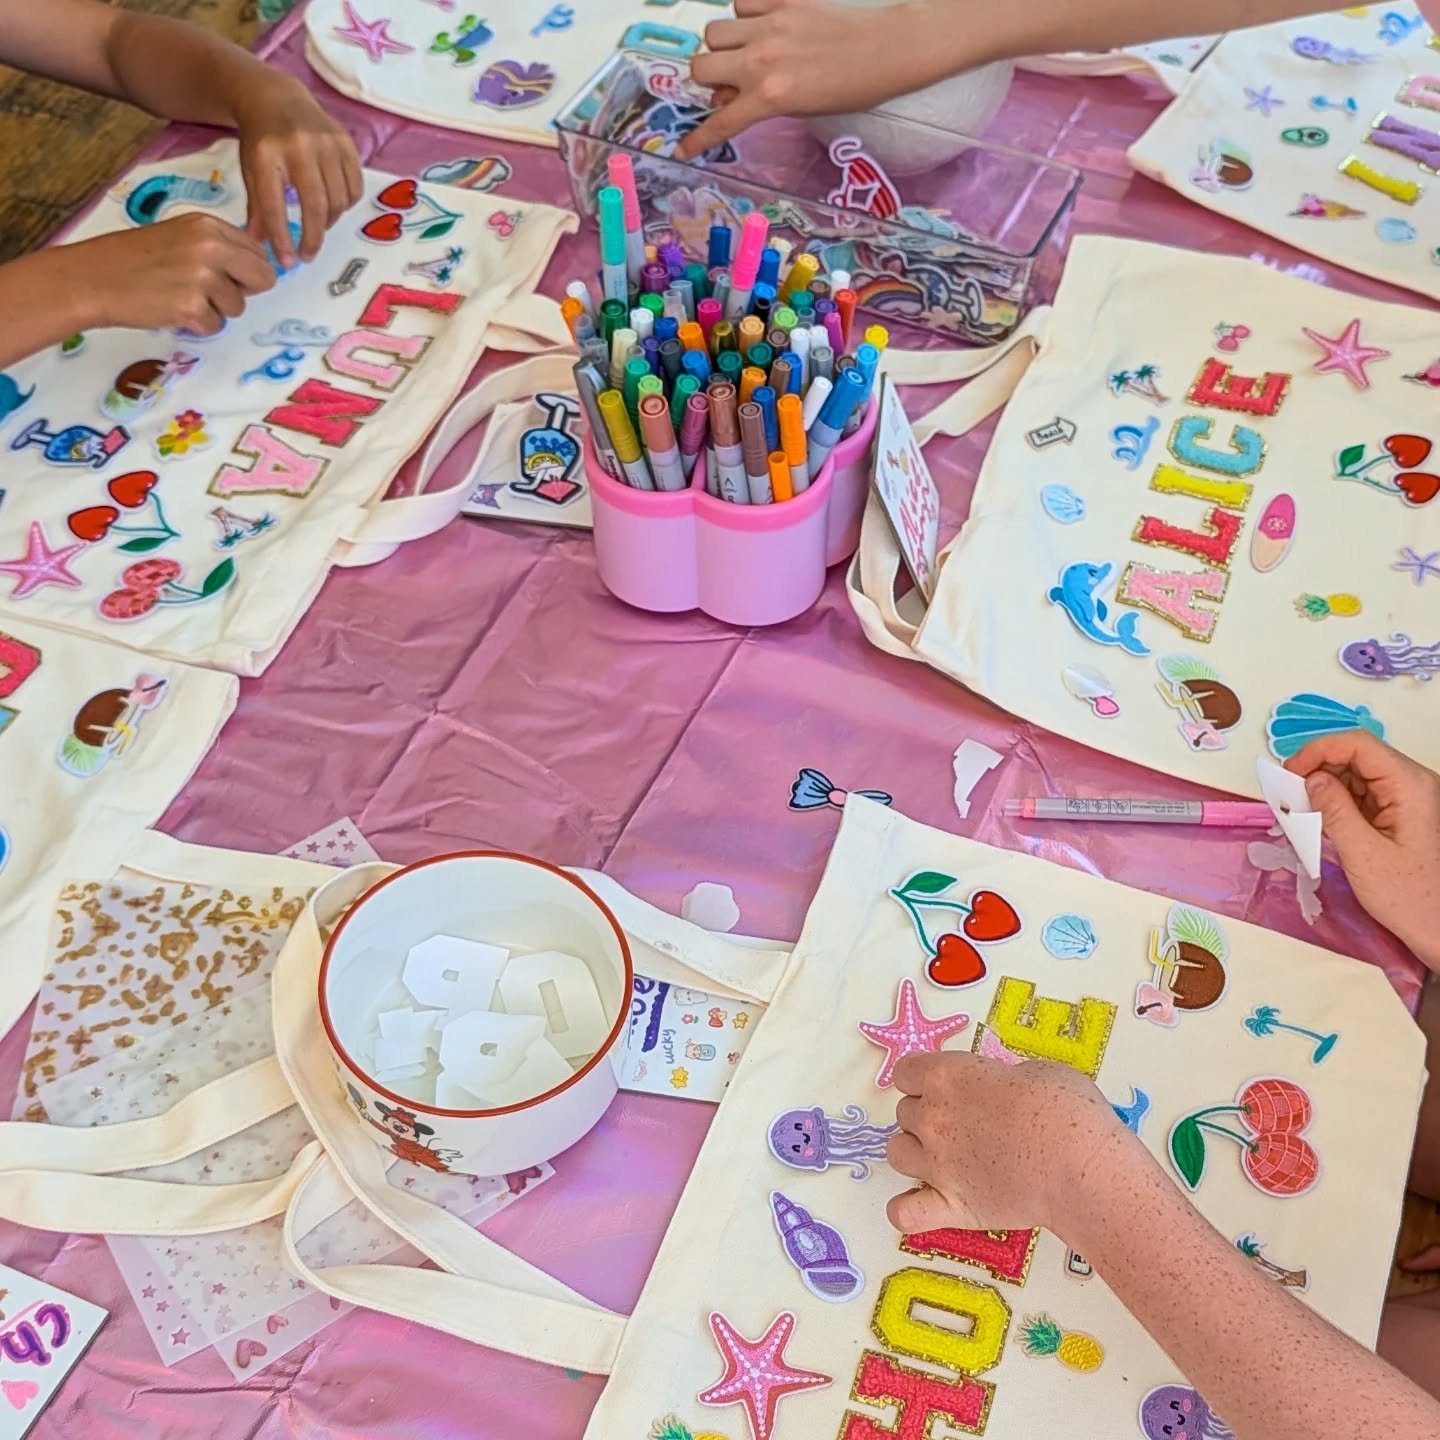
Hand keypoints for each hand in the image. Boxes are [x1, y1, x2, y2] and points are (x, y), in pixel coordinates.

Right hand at [61, 214, 274, 334]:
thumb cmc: (133, 259)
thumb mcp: (179, 236)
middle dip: (243, 290)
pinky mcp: (192, 308)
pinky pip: (215, 326)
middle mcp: (210, 247)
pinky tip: (171, 309)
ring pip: (238, 307)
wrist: (92, 278)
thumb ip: (217, 248)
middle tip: (211, 291)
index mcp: (208, 226)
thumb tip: (252, 271)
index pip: (258, 252)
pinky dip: (197, 325)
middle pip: (263, 278)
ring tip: (179, 295)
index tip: (226, 275)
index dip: (245, 270)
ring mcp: (202, 278)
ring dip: (214, 310)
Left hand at [233, 72, 362, 266]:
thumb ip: (258, 208)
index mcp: (266, 154)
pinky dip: (346, 203)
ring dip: (329, 220)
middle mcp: (298, 146)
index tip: (287, 261)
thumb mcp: (251, 170)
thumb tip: (262, 246)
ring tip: (318, 222)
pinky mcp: (345, 142)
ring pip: (339, 200)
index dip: (282, 239)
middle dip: (313, 237)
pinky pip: (355, 186)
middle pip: (315, 206)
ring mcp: (326, 142)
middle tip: (308, 254)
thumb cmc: (261, 140)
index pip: (275, 206)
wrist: (275, 98)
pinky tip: (333, 203)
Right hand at [679, 0, 953, 159]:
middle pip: (701, 66)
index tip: (683, 149)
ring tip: (744, 53)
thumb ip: (760, 102)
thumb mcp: (801, 109)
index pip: (719, 122)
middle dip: (708, 80)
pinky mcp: (782, 0)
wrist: (886, 50)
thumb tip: (730, 94)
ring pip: (714, 33)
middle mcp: (762, 60)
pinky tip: (761, 26)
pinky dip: (744, 15)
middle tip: (727, 85)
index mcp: (770, 97)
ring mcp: (769, 26)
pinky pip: (740, 3)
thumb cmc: (851, 89)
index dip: (697, 139)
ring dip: (722, 46)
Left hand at [885, 1050, 1130, 1234]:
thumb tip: (998, 1089)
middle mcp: (931, 1118)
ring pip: (897, 1153)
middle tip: (963, 1124)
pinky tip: (925, 1203)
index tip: (946, 1087)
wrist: (1081, 1165)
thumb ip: (999, 1078)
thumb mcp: (1034, 1071)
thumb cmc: (1065, 1109)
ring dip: (915, 1153)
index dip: (924, 1078)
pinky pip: (903, 1213)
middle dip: (927, 1114)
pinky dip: (907, 1210)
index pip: (906, 1071)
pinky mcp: (950, 1207)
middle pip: (905, 1112)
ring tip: (945, 1158)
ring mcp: (936, 1165)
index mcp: (947, 1076)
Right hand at [1286, 732, 1439, 972]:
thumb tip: (1310, 780)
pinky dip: (1338, 803)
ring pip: (1357, 775)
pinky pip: (1363, 795)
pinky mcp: (1401, 814)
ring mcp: (1408, 799)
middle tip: (1290, 796)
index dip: (1318, 751)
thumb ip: (1333, 810)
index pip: (1358, 745)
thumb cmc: (1410, 897)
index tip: (1290, 773)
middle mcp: (1413, 785)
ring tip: (1302, 812)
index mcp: (1410, 786)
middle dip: (1319, 770)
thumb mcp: (1363, 854)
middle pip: (1357, 757)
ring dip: (1326, 788)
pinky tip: (1321, 821)